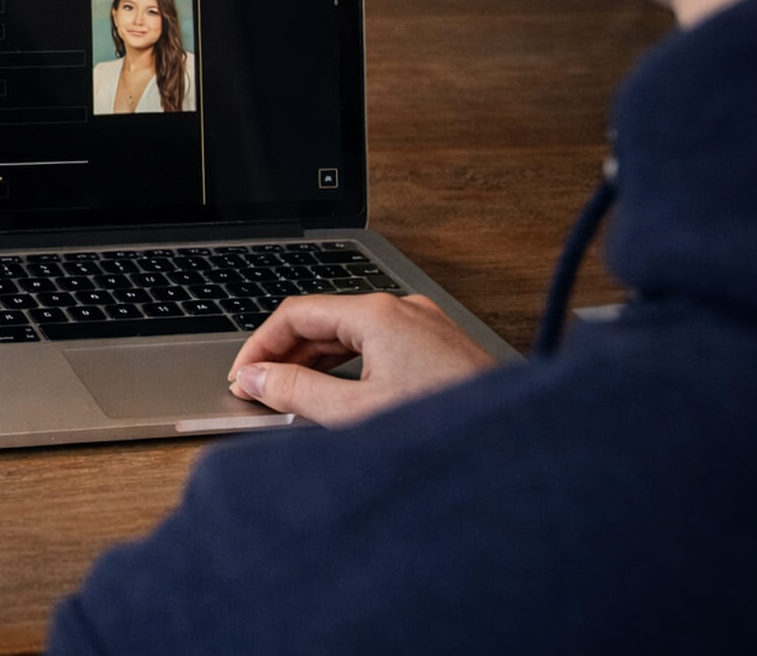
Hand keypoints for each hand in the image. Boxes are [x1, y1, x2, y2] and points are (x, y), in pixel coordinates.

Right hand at [227, 293, 497, 426]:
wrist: (514, 446)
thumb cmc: (443, 427)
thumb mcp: (354, 413)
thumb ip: (296, 392)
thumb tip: (257, 379)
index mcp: (377, 314)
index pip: (296, 314)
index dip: (260, 346)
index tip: (242, 377)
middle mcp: (402, 310)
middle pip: (323, 321)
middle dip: (285, 356)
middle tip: (259, 392)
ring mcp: (424, 328)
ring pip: (350, 335)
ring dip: (315, 363)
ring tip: (291, 398)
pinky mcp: (439, 349)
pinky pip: (378, 347)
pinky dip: (347, 368)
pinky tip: (337, 396)